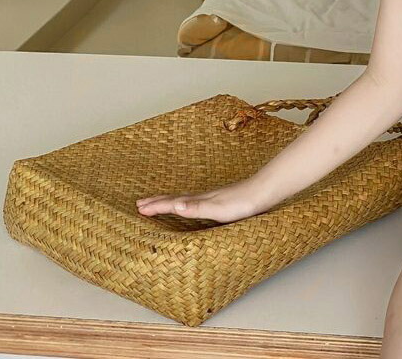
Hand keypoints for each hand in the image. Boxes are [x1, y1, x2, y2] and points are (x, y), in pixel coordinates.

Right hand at [136, 179, 258, 223]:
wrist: (263, 191)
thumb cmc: (242, 203)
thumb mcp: (217, 209)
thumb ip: (197, 207)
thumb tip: (176, 206)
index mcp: (199, 200)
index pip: (172, 203)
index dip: (156, 206)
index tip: (138, 208)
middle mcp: (203, 197)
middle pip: (175, 199)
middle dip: (157, 201)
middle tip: (140, 203)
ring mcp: (211, 197)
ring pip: (184, 199)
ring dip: (169, 201)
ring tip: (159, 203)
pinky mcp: (220, 200)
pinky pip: (195, 201)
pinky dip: (184, 203)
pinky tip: (190, 205)